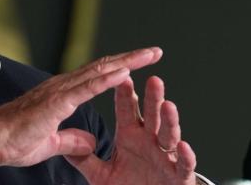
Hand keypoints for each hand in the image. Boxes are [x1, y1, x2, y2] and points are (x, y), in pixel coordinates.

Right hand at [0, 47, 162, 168]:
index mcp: (62, 96)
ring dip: (126, 63)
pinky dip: (106, 80)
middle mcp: (62, 87)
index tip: (139, 63)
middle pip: (103, 68)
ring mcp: (59, 92)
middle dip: (131, 59)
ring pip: (98, 72)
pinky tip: (123, 73)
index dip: (119, 69)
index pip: (96, 77)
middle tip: (154, 52)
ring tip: (148, 55)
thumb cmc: (14, 142)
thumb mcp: (51, 143)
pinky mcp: (55, 104)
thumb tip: (91, 140)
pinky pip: (85, 90)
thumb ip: (71, 140)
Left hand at [65, 76, 196, 184]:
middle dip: (153, 97)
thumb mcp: (101, 175)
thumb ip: (85, 160)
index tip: (122, 75)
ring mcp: (166, 157)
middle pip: (152, 114)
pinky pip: (184, 166)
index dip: (124, 93)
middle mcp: (150, 141)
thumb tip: (64, 145)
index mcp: (130, 135)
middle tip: (153, 79)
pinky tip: (184, 147)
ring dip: (169, 121)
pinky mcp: (180, 177)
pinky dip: (185, 157)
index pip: (126, 110)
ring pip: (170, 135)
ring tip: (168, 106)